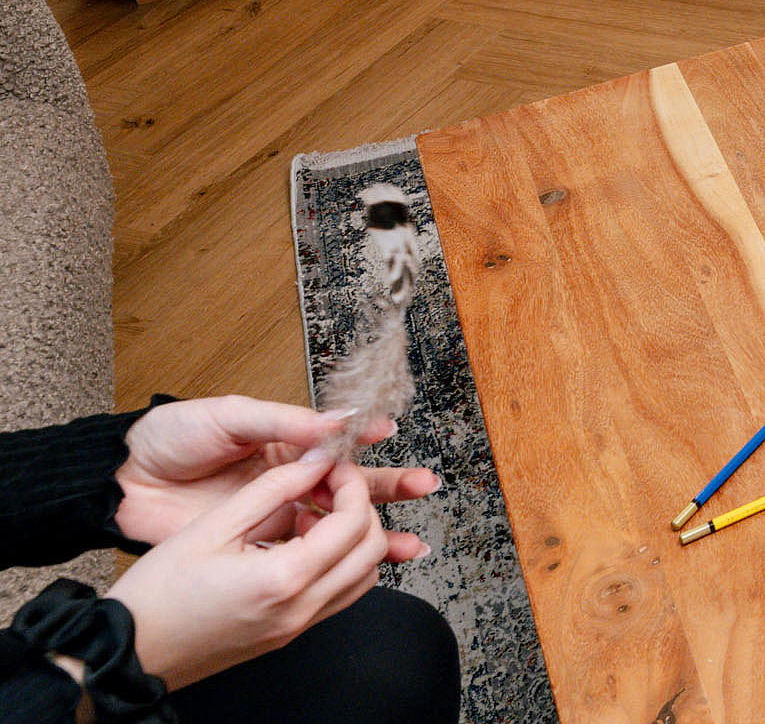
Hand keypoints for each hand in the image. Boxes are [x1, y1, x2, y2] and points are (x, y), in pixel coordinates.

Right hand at [107, 453, 393, 690]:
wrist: (126, 651)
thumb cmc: (155, 595)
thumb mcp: (212, 525)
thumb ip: (271, 488)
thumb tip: (313, 461)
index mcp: (282, 579)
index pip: (353, 523)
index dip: (351, 484)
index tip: (333, 466)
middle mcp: (297, 609)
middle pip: (371, 551)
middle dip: (360, 508)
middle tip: (329, 486)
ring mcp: (294, 628)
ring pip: (362, 577)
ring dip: (352, 539)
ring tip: (311, 514)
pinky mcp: (284, 636)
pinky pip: (336, 596)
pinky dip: (337, 565)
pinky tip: (299, 544)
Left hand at [117, 396, 435, 552]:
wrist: (121, 482)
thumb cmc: (171, 437)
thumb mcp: (230, 416)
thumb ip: (284, 423)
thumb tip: (335, 421)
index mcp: (285, 442)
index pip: (338, 442)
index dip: (369, 440)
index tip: (392, 436)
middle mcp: (288, 480)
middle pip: (349, 486)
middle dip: (389, 487)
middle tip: (423, 487)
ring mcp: (274, 515)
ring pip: (334, 526)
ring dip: (372, 534)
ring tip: (409, 543)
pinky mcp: (256, 545)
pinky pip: (302, 554)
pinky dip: (333, 563)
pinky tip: (359, 568)